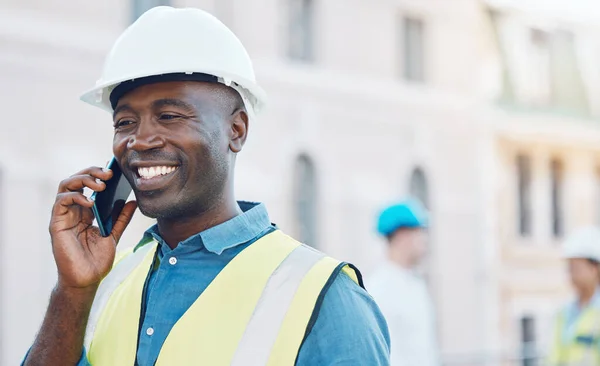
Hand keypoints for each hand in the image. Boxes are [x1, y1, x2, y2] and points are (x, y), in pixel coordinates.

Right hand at [49, 166, 136, 290]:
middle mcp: (73, 210)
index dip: (99, 174)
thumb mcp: (113, 235)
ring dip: (83, 180)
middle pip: (77, 180)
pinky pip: (61, 202)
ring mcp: (63, 216)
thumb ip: (121, 218)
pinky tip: (90, 202)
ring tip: (101, 185)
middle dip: (92, 172)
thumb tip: (132, 201)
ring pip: (66, 185)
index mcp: (86, 211)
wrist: (87, 280)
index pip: (89, 184)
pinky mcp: (56, 224)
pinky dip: (76, 196)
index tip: (116, 171)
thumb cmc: (97, 260)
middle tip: (109, 173)